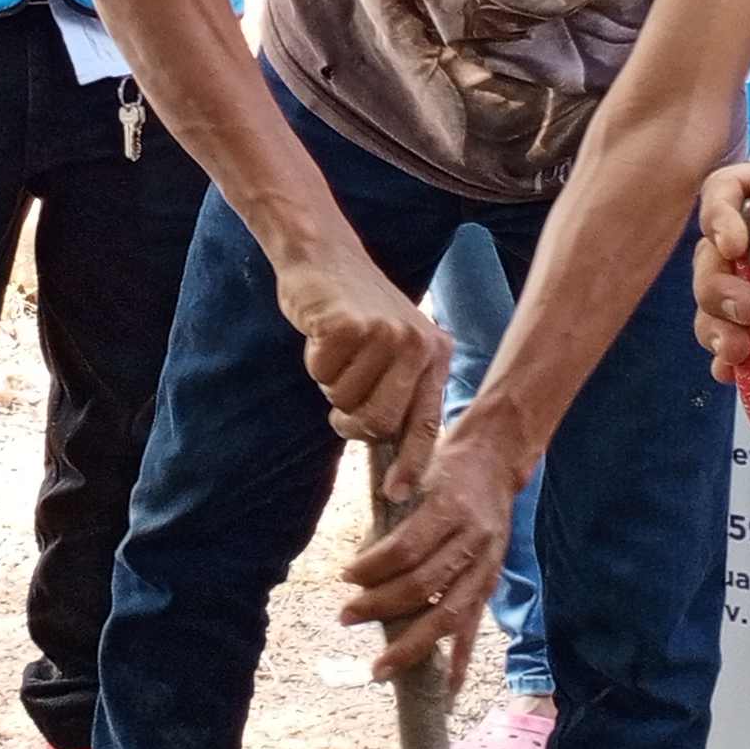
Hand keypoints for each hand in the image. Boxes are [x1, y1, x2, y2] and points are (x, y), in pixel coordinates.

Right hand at [272, 247, 448, 463]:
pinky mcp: (350, 325)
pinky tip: (322, 335)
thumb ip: (400, 393)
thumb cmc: (356, 314)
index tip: (396, 492)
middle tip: (340, 403)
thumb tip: (398, 458)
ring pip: (345, 400)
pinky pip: (322, 374)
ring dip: (330, 384)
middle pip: (379, 421)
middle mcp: (418, 343)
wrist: (324, 256)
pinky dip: (314, 361)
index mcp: (435, 353)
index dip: (411, 462)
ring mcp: (386, 333)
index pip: (425, 423)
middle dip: (351, 420)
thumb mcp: (393, 352)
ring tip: (337, 353)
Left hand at [341, 410, 523, 685]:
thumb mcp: (415, 478)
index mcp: (450, 509)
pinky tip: (447, 690)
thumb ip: (390, 520)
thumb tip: (360, 567)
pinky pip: (474, 627)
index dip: (373, 568)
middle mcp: (472, 540)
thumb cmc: (445, 468)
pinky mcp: (491, 582)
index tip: (345, 577)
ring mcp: (486, 565)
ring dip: (412, 644)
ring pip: (448, 614)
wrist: (496, 462)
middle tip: (346, 617)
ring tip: (379, 668)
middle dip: (380, 606)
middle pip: (423, 585)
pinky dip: (460, 660)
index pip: (406, 549)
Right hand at [692, 133, 749, 372]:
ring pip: (724, 301)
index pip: (724, 194)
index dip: (718, 219)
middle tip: (744, 311)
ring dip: (718, 326)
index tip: (736, 247)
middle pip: (713, 257)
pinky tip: (736, 373)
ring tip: (736, 350)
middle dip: (716, 288)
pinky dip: (741, 356)